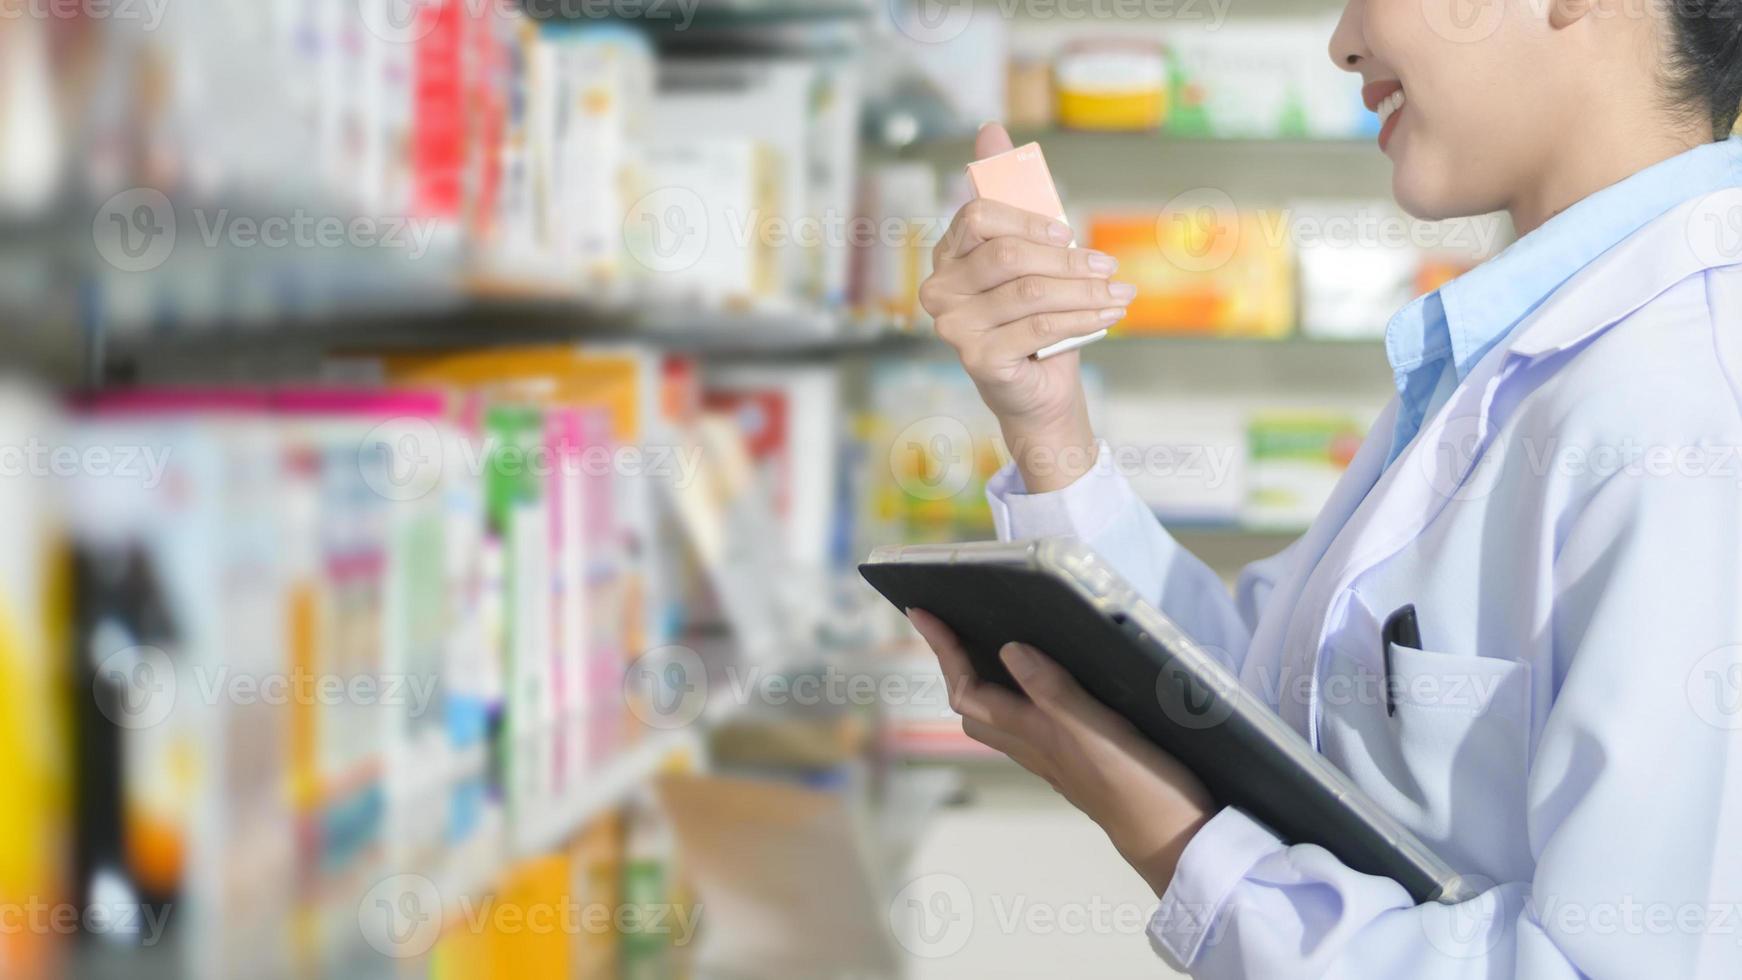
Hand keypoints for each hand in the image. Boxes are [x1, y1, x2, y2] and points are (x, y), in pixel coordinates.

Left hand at [908, 608, 1213, 897]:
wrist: (1174, 839)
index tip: (921, 612)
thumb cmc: (1138, 785)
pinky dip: (1022, 693)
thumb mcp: (1096, 730)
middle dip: (955, 664)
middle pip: (974, 707)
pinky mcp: (1081, 760)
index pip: (968, 691)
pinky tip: (1044, 678)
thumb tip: (1008, 650)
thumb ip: (1053, 691)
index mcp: (1033, 734)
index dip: (943, 650)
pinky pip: (1032, 722)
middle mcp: (1036, 746)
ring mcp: (1056, 756)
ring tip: (985, 643)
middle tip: (950, 625)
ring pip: (1000, 718)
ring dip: (985, 680)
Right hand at [917, 123, 1132, 491]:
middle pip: (1008, 255)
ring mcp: (952, 327)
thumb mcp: (1030, 249)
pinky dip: (1083, 319)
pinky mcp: (976, 359)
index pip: (979, 216)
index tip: (1066, 234)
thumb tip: (989, 129)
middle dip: (1068, 260)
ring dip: (1085, 291)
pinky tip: (1110, 315)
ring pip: (1030, 292)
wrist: (1039, 388)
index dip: (1029, 220)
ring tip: (1120, 293)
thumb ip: (1012, 192)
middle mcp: (938, 291)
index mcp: (946, 256)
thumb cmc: (1034, 314)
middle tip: (1108, 268)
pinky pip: (1039, 327)